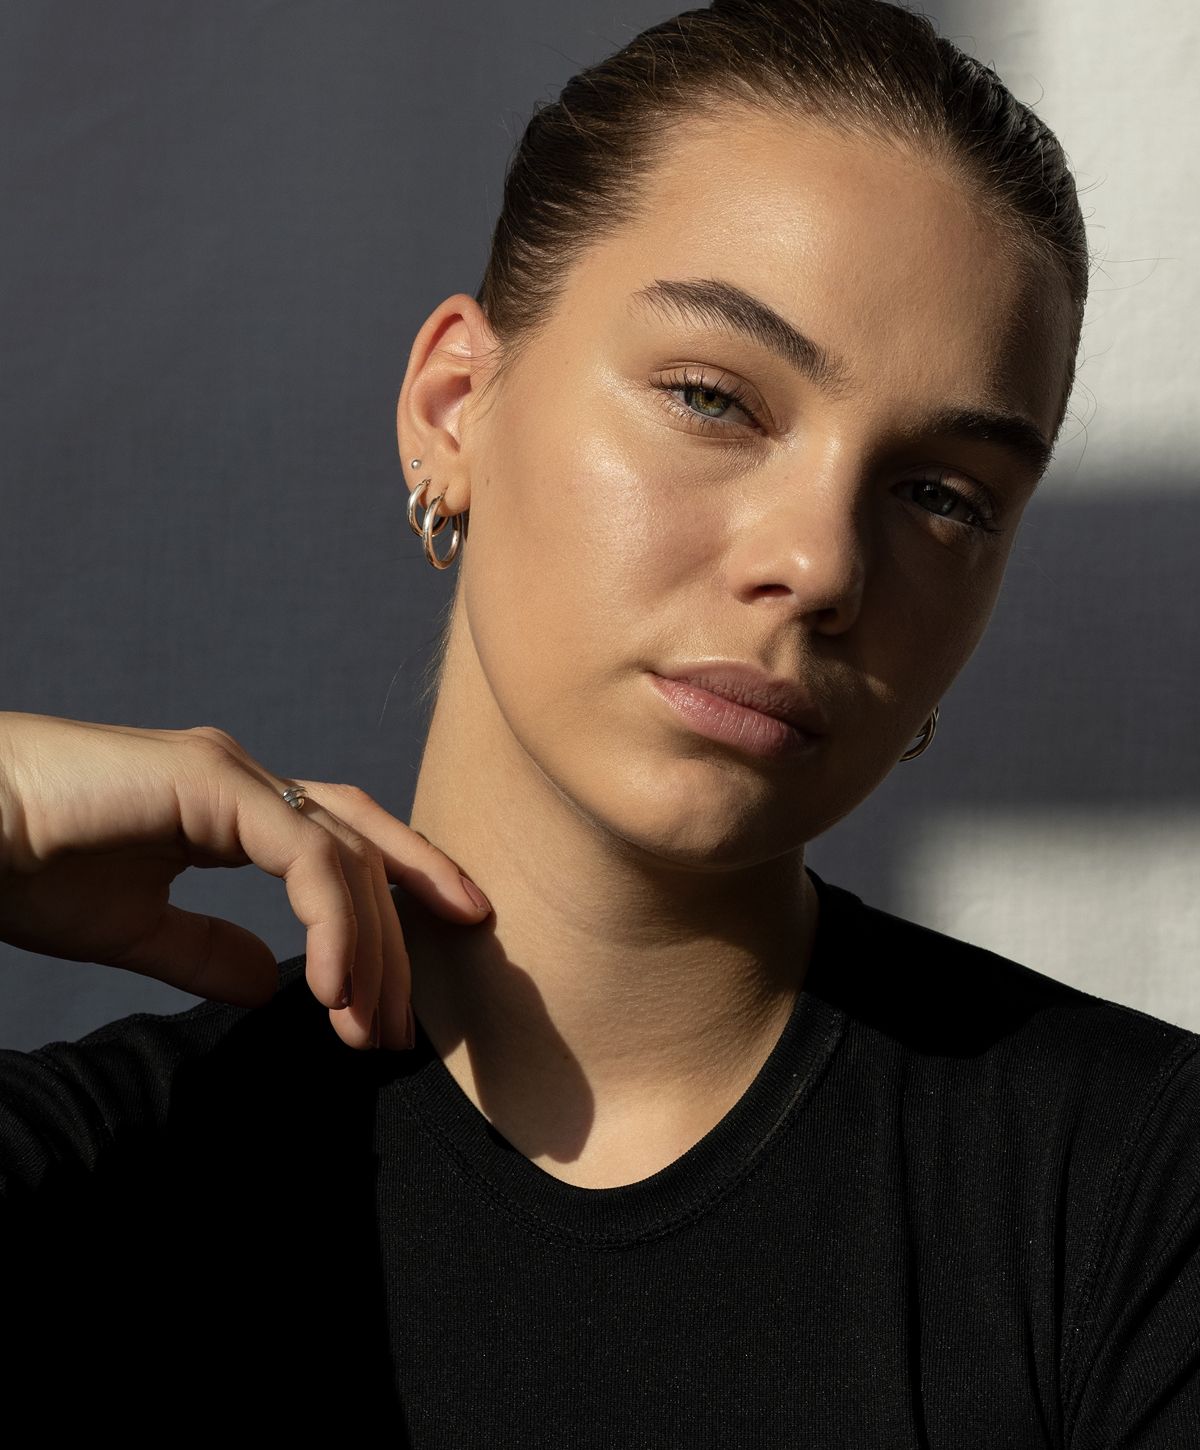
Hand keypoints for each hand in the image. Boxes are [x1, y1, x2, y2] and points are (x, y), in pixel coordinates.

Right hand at [0, 712, 489, 1049]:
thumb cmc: (25, 868)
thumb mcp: (133, 928)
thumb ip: (206, 950)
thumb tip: (273, 984)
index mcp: (231, 808)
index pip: (345, 842)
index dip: (406, 884)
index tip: (451, 942)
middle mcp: (244, 781)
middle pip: (361, 850)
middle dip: (397, 940)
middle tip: (401, 1029)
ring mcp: (230, 773)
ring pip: (343, 854)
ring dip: (370, 947)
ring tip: (368, 1027)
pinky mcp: (209, 780)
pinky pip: (301, 855)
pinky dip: (332, 921)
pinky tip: (334, 988)